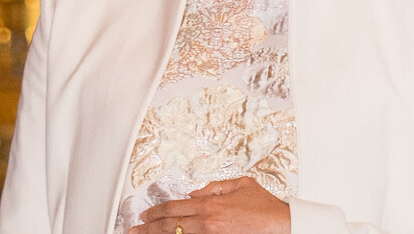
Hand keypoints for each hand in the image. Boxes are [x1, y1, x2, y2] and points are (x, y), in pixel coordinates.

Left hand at [129, 176, 290, 233]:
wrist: (280, 225)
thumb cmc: (264, 206)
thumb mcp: (241, 184)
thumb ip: (215, 186)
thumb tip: (195, 193)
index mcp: (211, 203)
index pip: (175, 207)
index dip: (156, 211)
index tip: (145, 214)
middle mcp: (207, 221)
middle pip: (169, 225)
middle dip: (148, 228)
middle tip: (133, 230)